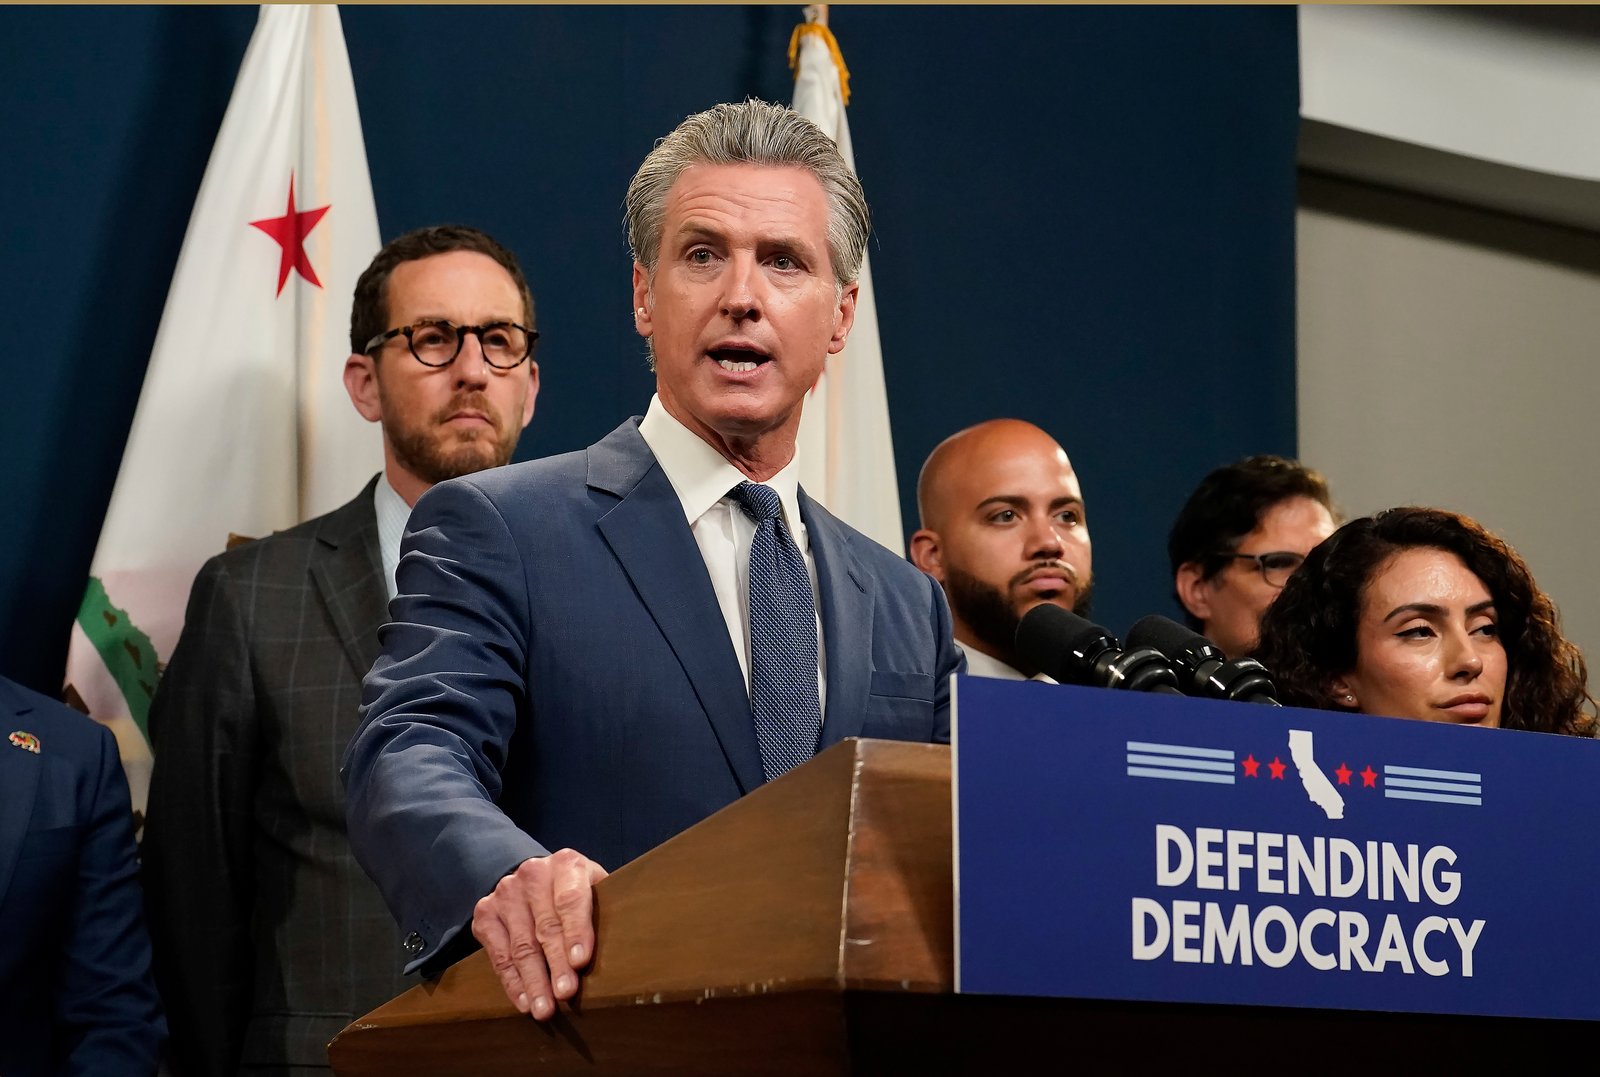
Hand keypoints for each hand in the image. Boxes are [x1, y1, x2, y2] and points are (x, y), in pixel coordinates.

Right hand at [471, 849, 608, 1018]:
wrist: (538, 881)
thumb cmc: (577, 893)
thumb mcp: (597, 890)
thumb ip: (606, 911)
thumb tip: (622, 951)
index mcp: (566, 864)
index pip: (570, 899)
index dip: (576, 931)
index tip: (580, 961)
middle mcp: (532, 873)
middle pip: (545, 926)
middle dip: (556, 964)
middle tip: (565, 994)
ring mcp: (505, 892)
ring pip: (521, 945)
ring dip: (534, 981)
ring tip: (545, 1008)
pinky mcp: (485, 913)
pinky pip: (499, 955)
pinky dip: (513, 982)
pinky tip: (525, 1001)